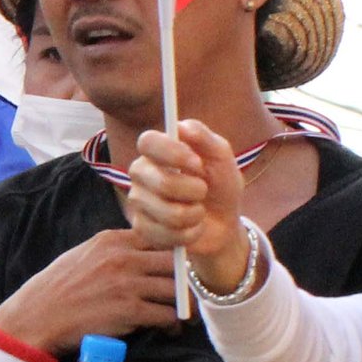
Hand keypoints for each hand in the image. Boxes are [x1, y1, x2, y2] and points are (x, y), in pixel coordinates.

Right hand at [0, 229, 179, 356]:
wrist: (36, 318)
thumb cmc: (56, 289)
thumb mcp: (82, 254)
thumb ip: (111, 249)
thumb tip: (138, 252)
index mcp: (111, 240)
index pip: (158, 237)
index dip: (172, 253)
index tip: (178, 267)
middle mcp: (122, 257)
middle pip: (174, 261)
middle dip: (185, 277)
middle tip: (190, 291)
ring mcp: (127, 283)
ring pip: (175, 288)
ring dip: (184, 302)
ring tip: (184, 312)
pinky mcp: (129, 311)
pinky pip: (167, 314)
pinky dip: (173, 324)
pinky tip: (170, 328)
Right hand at [125, 121, 250, 291]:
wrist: (222, 223)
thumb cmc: (219, 184)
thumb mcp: (220, 157)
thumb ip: (204, 138)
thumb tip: (183, 127)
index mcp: (156, 150)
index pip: (147, 142)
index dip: (172, 153)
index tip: (197, 163)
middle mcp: (141, 173)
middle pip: (162, 183)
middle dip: (194, 191)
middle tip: (203, 190)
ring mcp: (138, 201)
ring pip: (168, 213)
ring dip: (195, 214)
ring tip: (198, 210)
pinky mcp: (141, 228)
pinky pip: (167, 234)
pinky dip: (190, 233)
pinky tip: (192, 227)